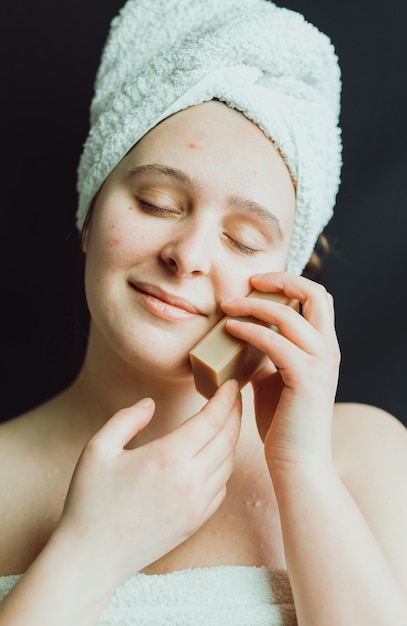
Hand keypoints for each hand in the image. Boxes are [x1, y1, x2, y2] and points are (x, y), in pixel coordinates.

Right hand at [56, 379, 240, 587]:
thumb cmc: (91, 501)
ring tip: (225, 422)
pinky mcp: (197, 521)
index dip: (226, 398)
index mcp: (168, 457)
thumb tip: (150, 404)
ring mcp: (197, 503)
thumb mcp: (98, 449)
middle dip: (235, 412)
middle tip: (234, 396)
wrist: (93, 557)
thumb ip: (126, 419)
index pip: (211, 419)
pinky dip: (224, 465)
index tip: (231, 382)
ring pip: (229, 462)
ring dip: (231, 438)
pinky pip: (222, 486)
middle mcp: (190, 480)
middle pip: (228, 438)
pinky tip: (214, 456)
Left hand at [220, 272, 339, 472]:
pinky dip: (249, 330)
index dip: (290, 282)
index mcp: (324, 348)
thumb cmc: (285, 425)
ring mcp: (320, 363)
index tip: (258, 284)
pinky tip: (230, 329)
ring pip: (289, 314)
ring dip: (253, 305)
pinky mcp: (305, 378)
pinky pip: (273, 341)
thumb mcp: (277, 381)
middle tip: (249, 283)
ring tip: (227, 306)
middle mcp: (328, 350)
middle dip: (280, 280)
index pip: (318, 298)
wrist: (298, 464)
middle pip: (316, 294)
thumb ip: (270, 359)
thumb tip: (248, 342)